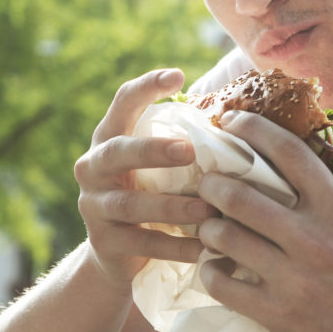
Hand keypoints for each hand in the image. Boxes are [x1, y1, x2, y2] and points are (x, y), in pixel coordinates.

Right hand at [74, 69, 215, 288]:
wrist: (116, 256)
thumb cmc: (150, 195)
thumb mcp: (156, 166)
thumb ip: (180, 142)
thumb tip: (238, 117)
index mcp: (109, 139)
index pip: (122, 104)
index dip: (145, 87)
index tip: (177, 76)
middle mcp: (93, 168)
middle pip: (118, 152)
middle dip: (153, 150)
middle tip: (189, 150)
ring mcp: (94, 207)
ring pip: (130, 204)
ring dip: (172, 206)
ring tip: (208, 210)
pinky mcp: (103, 243)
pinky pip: (141, 244)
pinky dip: (175, 247)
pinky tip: (204, 248)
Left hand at [195, 110, 332, 331]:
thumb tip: (298, 163)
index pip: (287, 151)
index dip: (251, 128)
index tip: (231, 120)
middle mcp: (315, 239)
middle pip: (240, 195)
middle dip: (213, 183)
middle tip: (208, 184)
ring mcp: (296, 280)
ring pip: (224, 237)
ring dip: (208, 227)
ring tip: (209, 226)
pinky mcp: (281, 316)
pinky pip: (224, 285)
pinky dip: (211, 270)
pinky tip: (214, 265)